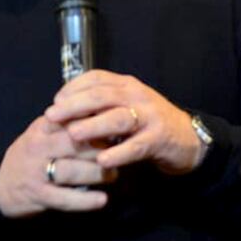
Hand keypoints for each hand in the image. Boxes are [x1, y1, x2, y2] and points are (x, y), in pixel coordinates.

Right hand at [0, 115, 115, 217]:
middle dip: (101, 147)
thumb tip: (104, 115)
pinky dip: (85, 200)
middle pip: (74, 143)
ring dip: (97, 173)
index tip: (116, 123)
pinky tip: (102, 200)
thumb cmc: (32, 154)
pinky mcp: (39, 195)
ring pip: (71, 170)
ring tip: (112, 175)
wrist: (1, 184)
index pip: (71, 118)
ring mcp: (37, 172)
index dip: (95, 121)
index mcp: (42, 127)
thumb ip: (68, 124)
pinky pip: (65, 198)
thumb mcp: (44, 132)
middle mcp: (38, 146)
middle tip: (120, 152)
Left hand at [44, 69, 207, 174]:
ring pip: (118, 118)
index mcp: (126, 85)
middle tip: (52, 116)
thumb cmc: (148, 123)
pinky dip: (118, 153)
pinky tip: (102, 161)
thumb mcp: (126, 106)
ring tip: (73, 135)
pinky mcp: (159, 139)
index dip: (73, 88)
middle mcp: (137, 96)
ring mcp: (150, 116)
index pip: (96, 78)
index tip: (55, 101)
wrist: (187, 138)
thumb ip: (101, 106)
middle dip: (74, 105)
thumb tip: (64, 110)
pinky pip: (136, 146)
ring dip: (93, 126)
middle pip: (102, 96)